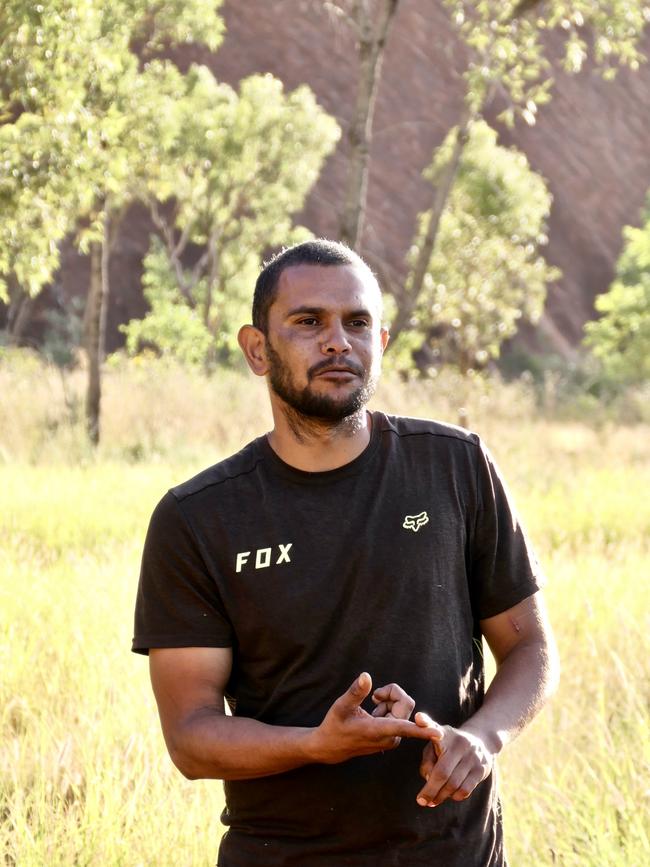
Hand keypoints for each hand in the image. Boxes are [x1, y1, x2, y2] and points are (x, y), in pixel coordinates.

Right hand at [307, 673, 431, 764]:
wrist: (331, 747)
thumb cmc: (334, 726)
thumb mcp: (341, 706)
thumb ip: (356, 692)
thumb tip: (366, 676)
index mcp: (379, 731)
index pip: (406, 728)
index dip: (423, 730)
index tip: (439, 734)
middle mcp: (391, 736)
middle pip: (406, 704)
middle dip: (392, 693)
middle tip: (374, 694)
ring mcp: (393, 737)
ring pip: (402, 707)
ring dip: (387, 701)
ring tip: (370, 708)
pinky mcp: (393, 736)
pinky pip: (399, 714)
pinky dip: (386, 708)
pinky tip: (372, 714)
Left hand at [414, 712, 493, 806]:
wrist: (481, 741)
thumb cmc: (448, 747)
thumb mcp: (435, 747)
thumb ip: (428, 762)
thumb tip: (429, 780)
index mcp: (444, 734)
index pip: (433, 729)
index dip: (426, 733)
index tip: (418, 725)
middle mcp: (460, 743)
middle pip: (442, 772)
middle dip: (430, 791)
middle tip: (421, 801)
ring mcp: (472, 756)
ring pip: (454, 784)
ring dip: (441, 796)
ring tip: (433, 801)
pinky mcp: (481, 769)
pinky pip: (465, 790)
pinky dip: (455, 796)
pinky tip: (450, 795)